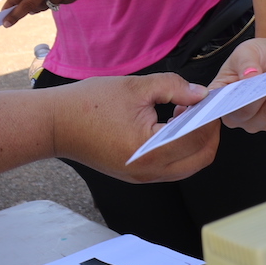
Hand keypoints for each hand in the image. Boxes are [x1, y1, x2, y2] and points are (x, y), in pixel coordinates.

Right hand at [48, 74, 217, 181]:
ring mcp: (141, 177)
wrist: (55, 124)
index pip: (197, 137)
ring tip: (185, 113)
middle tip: (204, 109)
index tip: (210, 98)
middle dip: (208, 133)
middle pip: (200, 159)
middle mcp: (148, 171)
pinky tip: (170, 124)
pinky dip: (179, 148)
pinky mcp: (135, 175)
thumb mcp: (135, 87)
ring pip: (187, 166)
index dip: (209, 116)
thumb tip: (200, 94)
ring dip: (194, 142)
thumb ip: (173, 87)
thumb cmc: (87, 104)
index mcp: (150, 150)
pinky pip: (170, 167)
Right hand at [214, 38, 265, 131]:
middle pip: (246, 112)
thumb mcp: (247, 51)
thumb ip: (245, 62)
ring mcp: (253, 122)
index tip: (242, 90)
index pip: (221, 104)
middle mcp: (233, 114)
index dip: (229, 101)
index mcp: (219, 96)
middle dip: (263, 95)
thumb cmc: (256, 55)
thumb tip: (249, 76)